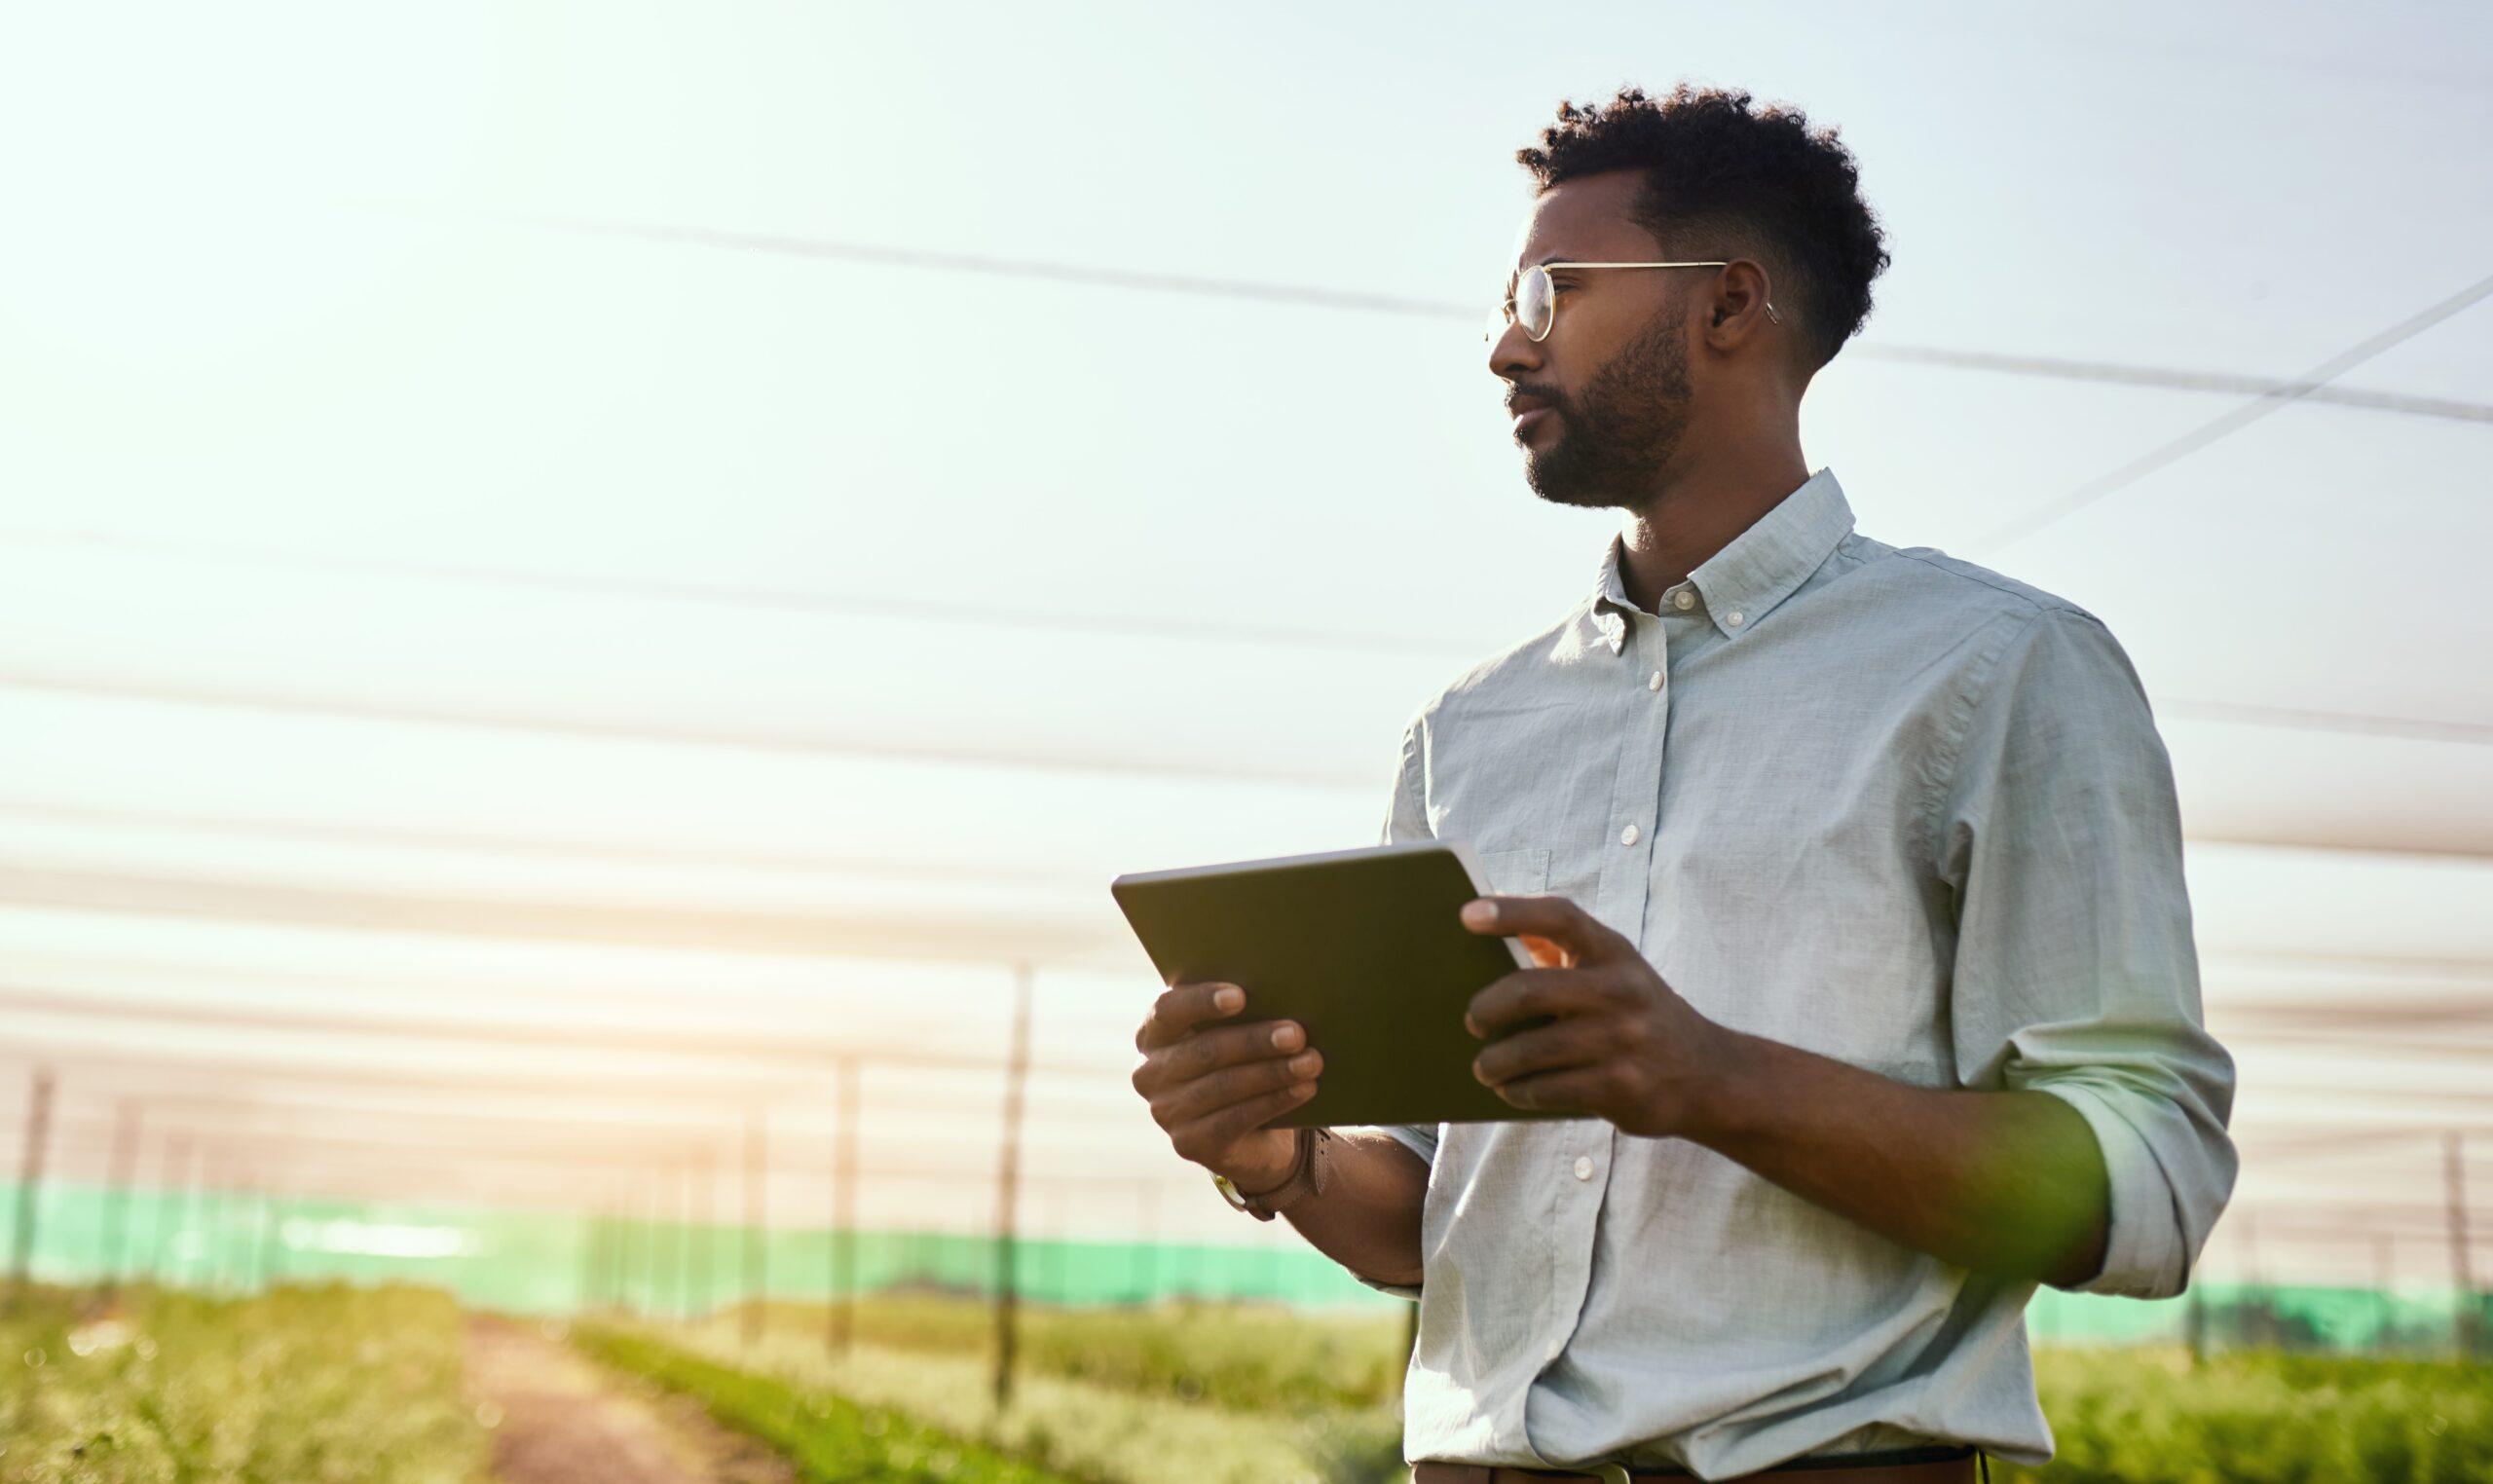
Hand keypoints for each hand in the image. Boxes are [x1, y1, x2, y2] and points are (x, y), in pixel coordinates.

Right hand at [1131, 981, 1322, 1189]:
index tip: (1241, 996)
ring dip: (1273, 1072)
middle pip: (1205, 1050)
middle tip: (1296, 1033)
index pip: (1168, 1010)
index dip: (1202, 1001)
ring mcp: (1166, 1112)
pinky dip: (1275, 1101)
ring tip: (1311, 1061)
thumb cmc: (1241, 1063)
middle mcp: (1150, 1074)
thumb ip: (1240, 1014)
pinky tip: (1303, 1088)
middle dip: (1255, 1041)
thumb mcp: (1232, 1033)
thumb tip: (1282, 993)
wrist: (1249, 1134)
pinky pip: (1236, 1119)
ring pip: (1225, 1085)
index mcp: (1153, 1034)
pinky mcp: (1190, 1144)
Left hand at [1459, 894, 1740, 1138]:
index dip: (1512, 911)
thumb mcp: (1614, 970)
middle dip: (1487, 1008)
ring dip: (1496, 1062)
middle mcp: (1622, 989)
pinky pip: (1550, 1088)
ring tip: (1483, 1067)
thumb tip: (1486, 928)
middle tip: (1472, 1022)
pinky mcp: (1622, 1086)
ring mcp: (1624, 1039)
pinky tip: (1511, 1090)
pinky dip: (1521, 1091)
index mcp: (1614, 951)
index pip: (1560, 917)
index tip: (1467, 914)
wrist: (1708, 1075)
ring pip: (1533, 1049)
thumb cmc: (1636, 1013)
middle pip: (1531, 989)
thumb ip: (1561, 950)